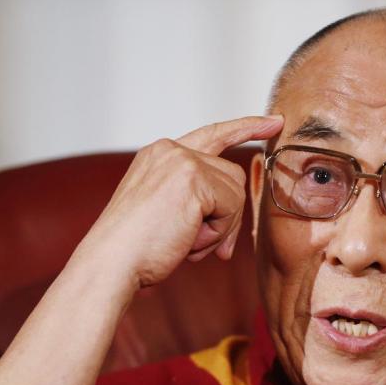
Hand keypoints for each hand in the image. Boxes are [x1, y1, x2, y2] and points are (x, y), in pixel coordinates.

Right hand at [81, 115, 283, 288]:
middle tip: (202, 247)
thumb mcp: (167, 212)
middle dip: (228, 216)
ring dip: (220, 228)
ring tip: (186, 243)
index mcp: (160, 155)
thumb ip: (197, 199)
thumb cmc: (135, 249)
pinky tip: (188, 241)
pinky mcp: (193, 177)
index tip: (273, 122)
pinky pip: (232, 207)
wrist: (112, 262)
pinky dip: (218, 233)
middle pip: (232, 177)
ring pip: (235, 193)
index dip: (245, 128)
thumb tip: (234, 212)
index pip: (212, 135)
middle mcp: (170, 150)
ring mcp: (181, 161)